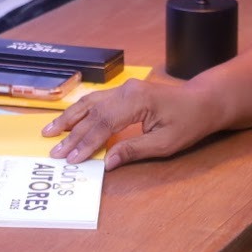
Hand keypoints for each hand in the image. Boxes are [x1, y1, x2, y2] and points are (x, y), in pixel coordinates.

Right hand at [41, 77, 216, 169]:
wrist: (203, 101)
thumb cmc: (189, 122)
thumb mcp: (165, 143)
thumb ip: (134, 150)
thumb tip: (107, 163)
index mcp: (137, 100)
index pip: (103, 123)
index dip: (86, 143)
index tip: (71, 159)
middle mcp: (126, 90)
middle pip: (92, 113)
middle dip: (71, 134)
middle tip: (54, 152)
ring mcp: (124, 88)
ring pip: (89, 103)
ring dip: (69, 118)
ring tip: (49, 132)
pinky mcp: (124, 91)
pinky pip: (96, 101)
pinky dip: (80, 111)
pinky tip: (68, 120)